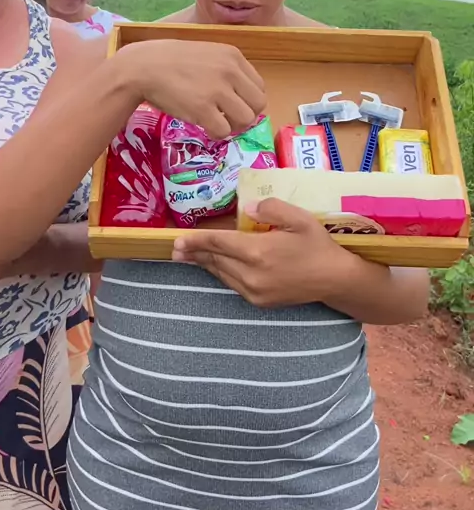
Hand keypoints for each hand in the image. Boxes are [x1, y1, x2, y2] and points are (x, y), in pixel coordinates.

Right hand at [116, 39, 265, 138]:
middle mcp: (230, 71)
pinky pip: (224, 131)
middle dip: (245, 114)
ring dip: (232, 125)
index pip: (259, 86)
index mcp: (233, 56)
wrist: (142, 67)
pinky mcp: (203, 109)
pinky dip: (216, 134)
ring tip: (216, 121)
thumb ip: (226, 70)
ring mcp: (217, 90)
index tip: (234, 104)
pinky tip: (205, 126)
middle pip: (258, 104)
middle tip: (228, 116)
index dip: (248, 100)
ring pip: (246, 119)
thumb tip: (241, 96)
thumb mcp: (206, 54)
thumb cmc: (170, 61)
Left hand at [172, 198, 350, 307]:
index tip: (178, 240)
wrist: (334, 280)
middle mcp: (251, 274)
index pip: (219, 243)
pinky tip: (216, 267)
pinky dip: (221, 274)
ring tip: (189, 257)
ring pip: (221, 274)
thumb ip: (271, 208)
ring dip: (205, 264)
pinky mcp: (259, 301)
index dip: (197, 241)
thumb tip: (247, 208)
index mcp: (258, 251)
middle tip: (176, 249)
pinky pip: (232, 284)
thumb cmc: (317, 245)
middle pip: (215, 260)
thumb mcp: (299, 218)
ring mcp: (254, 291)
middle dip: (195, 253)